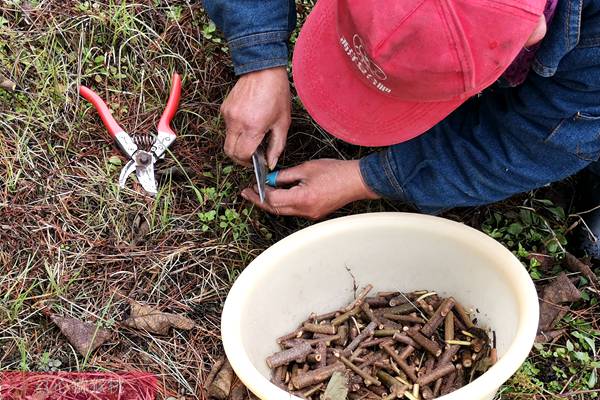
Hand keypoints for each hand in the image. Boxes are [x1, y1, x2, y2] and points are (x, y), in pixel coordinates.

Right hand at [221, 67, 290, 167]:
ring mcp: (228, 115)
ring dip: (238, 143)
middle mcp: (236, 122)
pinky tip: (249, 122)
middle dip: (240, 158)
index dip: (250, 162)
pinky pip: (227, 127)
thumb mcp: (283, 123)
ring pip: (228, 140)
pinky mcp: (224, 108)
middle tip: (253, 156)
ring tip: (253, 136)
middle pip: (230, 152)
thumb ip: (276, 146)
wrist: (263, 69)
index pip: (242, 155)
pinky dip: (236, 131)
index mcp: (252, 127)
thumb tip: (271, 163)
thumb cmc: (277, 94)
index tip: (258, 161)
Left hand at [241, 159, 379, 219]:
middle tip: (248, 193)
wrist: (357, 181)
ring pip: (284, 211)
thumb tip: (270, 178)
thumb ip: (286, 175)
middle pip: (275, 209)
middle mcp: (305, 210)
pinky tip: (279, 193)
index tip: (251, 186)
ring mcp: (310, 214)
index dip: (260, 192)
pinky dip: (284, 202)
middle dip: (260, 200)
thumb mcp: (307, 168)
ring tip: (261, 191)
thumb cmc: (336, 172)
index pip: (273, 199)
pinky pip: (294, 210)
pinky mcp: (315, 213)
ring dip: (272, 202)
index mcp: (302, 198)